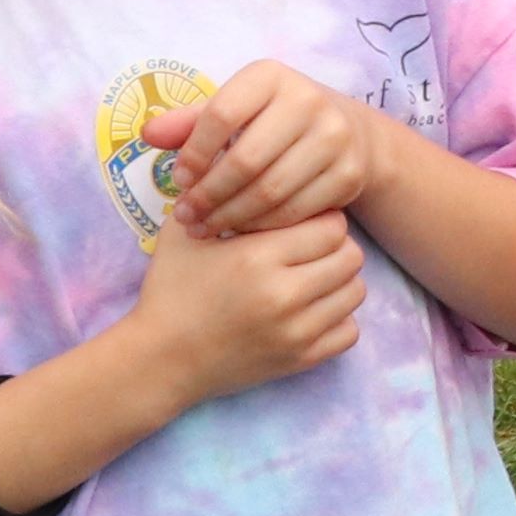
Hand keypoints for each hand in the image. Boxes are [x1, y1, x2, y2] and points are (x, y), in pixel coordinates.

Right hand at [122, 210, 364, 408]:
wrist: (159, 360)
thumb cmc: (169, 291)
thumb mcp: (184, 234)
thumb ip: (216, 194)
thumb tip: (240, 155)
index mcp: (258, 257)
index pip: (332, 225)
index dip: (320, 219)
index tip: (302, 224)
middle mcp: (284, 295)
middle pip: (351, 256)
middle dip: (333, 248)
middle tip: (309, 250)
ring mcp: (295, 332)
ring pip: (356, 292)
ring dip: (338, 282)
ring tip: (310, 278)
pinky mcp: (300, 360)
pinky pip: (349, 332)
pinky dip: (337, 320)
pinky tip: (310, 311)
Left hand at [148, 61, 383, 239]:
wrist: (348, 132)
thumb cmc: (272, 120)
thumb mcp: (234, 108)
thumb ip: (190, 122)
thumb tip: (148, 134)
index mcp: (271, 76)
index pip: (221, 115)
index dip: (193, 153)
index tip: (178, 181)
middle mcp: (310, 100)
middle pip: (246, 160)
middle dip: (208, 195)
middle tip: (186, 216)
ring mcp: (335, 138)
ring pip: (270, 190)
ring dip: (229, 216)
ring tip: (205, 227)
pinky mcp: (348, 174)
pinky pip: (295, 210)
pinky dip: (261, 225)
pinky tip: (239, 229)